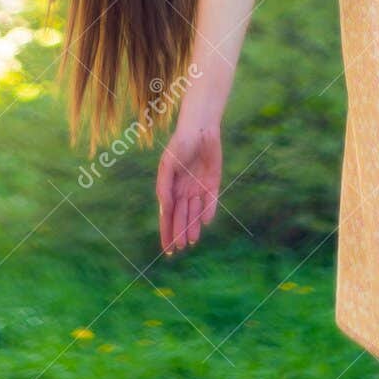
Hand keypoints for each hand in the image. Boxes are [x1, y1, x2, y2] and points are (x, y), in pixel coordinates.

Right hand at [156, 120, 221, 254]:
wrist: (200, 129)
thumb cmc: (180, 144)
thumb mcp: (167, 165)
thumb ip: (165, 187)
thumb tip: (165, 208)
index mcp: (170, 188)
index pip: (168, 215)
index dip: (167, 232)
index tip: (168, 249)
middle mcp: (184, 191)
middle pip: (181, 217)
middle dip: (179, 232)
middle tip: (180, 247)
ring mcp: (198, 188)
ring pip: (195, 212)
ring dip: (193, 226)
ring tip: (192, 240)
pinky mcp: (213, 183)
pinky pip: (210, 200)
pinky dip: (208, 210)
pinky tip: (205, 221)